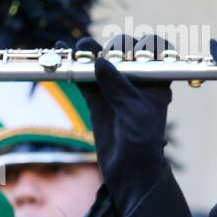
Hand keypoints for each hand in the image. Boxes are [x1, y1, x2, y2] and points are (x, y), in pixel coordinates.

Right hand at [75, 34, 172, 216]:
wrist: (129, 170)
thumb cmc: (142, 142)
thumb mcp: (135, 113)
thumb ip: (119, 88)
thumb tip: (100, 60)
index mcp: (157, 81)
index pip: (158, 51)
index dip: (149, 45)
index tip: (136, 49)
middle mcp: (137, 80)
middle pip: (124, 51)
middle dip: (114, 46)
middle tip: (103, 54)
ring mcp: (115, 87)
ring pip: (100, 60)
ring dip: (88, 52)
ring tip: (79, 50)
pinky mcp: (95, 97)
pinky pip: (82, 76)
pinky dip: (71, 65)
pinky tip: (59, 52)